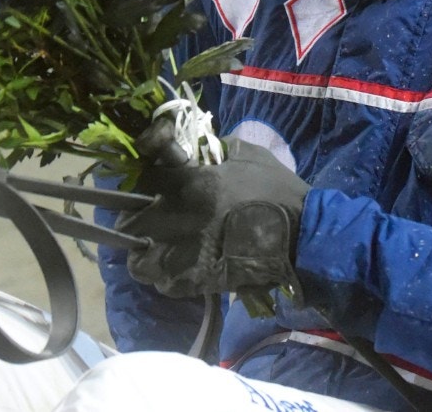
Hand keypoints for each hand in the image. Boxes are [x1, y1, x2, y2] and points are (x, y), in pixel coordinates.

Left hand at [117, 139, 308, 298]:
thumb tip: (195, 147)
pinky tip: (179, 268)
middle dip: (133, 221)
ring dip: (144, 254)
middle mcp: (179, 216)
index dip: (139, 183)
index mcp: (190, 181)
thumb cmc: (276, 190)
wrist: (302, 235)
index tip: (146, 185)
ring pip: (138, 260)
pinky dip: (166, 277)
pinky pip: (163, 283)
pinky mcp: (197, 280)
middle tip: (147, 219)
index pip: (141, 179)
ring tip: (158, 249)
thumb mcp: (246, 153)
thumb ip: (214, 147)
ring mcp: (185, 252)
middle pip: (129, 223)